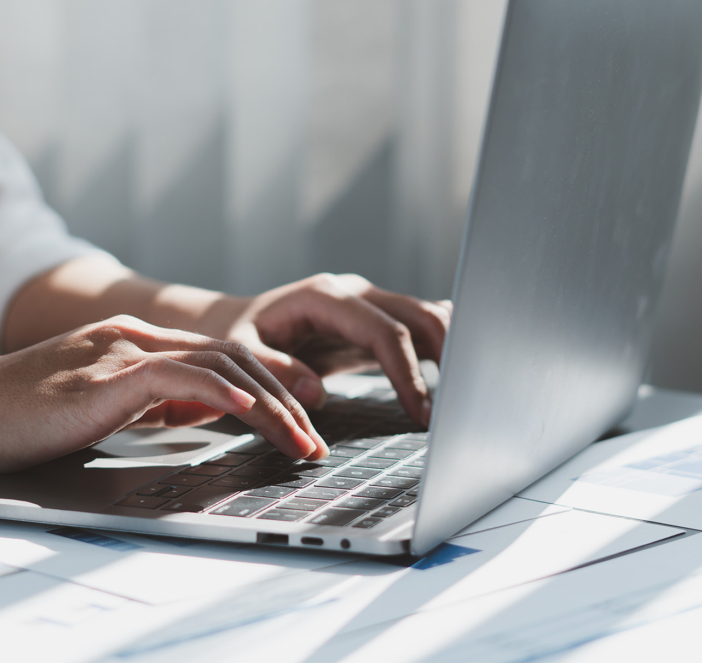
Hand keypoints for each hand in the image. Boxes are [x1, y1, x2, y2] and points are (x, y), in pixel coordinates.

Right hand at [0, 315, 326, 472]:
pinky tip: (253, 415)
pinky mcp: (107, 372)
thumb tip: (196, 411)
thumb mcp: (103, 403)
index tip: (301, 419)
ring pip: (220, 366)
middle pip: (234, 360)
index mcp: (139, 343)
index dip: (270, 386)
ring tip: (300, 442)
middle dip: (285, 400)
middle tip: (314, 438)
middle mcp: (138, 337)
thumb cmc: (22, 415)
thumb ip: (151, 399)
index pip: (223, 358)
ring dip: (269, 407)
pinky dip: (224, 394)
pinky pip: (181, 375)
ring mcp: (124, 349)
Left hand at [211, 274, 451, 425]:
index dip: (406, 372)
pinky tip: (454, 374)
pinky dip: (440, 346)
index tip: (421, 411)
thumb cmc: (242, 336)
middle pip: (418, 315)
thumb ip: (275, 369)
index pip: (383, 330)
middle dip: (446, 356)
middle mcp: (354, 292)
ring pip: (427, 315)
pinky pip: (419, 326)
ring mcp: (369, 302)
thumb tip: (314, 392)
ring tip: (461, 395)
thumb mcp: (242, 351)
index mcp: (325, 296)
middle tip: (458, 405)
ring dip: (450, 349)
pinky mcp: (377, 319)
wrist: (244, 322)